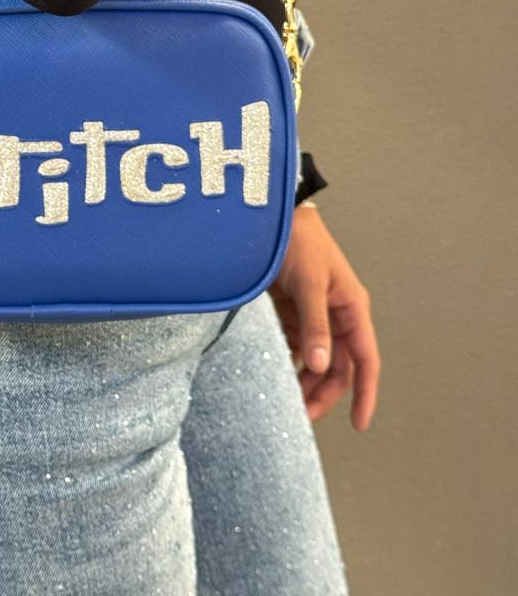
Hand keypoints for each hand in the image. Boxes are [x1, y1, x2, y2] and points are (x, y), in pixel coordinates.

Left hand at [267, 205, 380, 429]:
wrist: (275, 217)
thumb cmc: (299, 242)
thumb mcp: (309, 284)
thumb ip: (315, 325)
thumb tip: (318, 365)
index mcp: (352, 309)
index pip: (365, 361)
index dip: (365, 394)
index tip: (359, 423)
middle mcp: (337, 316)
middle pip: (337, 367)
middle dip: (324, 393)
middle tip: (302, 416)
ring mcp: (315, 315)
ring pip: (316, 360)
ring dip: (305, 381)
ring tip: (286, 401)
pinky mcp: (292, 311)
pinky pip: (296, 346)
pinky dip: (289, 362)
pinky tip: (275, 375)